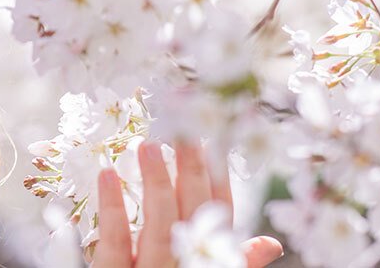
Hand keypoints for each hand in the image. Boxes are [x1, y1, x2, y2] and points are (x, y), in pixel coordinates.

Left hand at [91, 140, 283, 267]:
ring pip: (159, 227)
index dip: (219, 177)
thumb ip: (235, 265)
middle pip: (192, 213)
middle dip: (190, 168)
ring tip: (148, 145)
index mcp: (209, 266)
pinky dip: (112, 209)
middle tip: (183, 126)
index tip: (214, 138)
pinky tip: (108, 175)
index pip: (220, 218)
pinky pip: (114, 246)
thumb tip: (271, 243)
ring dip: (155, 183)